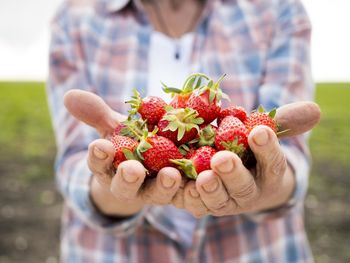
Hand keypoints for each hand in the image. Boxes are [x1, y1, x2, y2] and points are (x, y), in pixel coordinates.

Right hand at [64, 90, 183, 216]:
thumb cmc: (130, 141)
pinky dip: (194, 188)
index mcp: (111, 168)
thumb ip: (96, 113)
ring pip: (158, 192)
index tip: (99, 145)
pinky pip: (187, 193)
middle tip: (132, 169)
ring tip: (171, 175)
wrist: (155, 157)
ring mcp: (157, 190)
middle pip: (126, 186)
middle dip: (128, 178)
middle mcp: (132, 184)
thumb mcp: (115, 127)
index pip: (100, 164)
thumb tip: (70, 95)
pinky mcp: (181, 191)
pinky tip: (203, 179)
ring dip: (164, 186)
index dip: (98, 157)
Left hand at [182, 102, 320, 217]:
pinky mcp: (198, 203)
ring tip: (201, 178)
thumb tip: (314, 109)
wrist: (230, 175)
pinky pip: (190, 203)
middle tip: (222, 159)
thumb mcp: (262, 135)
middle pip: (242, 187)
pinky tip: (173, 179)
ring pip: (217, 201)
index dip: (266, 149)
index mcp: (266, 174)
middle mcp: (246, 192)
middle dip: (233, 174)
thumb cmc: (249, 150)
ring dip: (208, 190)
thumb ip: (280, 122)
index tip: (259, 131)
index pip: (271, 163)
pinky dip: (182, 194)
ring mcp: (222, 201)